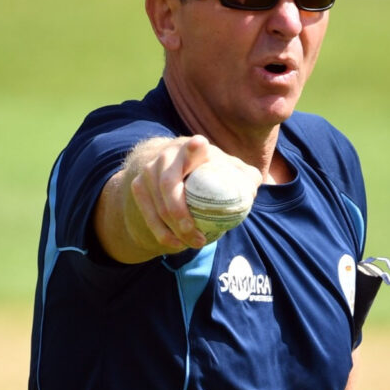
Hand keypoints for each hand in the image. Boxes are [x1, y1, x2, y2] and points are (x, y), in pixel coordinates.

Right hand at [119, 135, 259, 258]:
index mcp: (193, 149)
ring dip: (172, 230)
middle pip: (168, 185)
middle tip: (198, 237)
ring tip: (193, 244)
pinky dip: (161, 232)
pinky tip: (177, 245)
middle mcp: (166, 156)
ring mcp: (148, 171)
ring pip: (156, 205)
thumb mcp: (227, 167)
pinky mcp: (138, 187)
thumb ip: (244, 176)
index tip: (201, 145)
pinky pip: (147, 214)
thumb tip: (251, 190)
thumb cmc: (207, 168)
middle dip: (180, 213)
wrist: (169, 165)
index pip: (193, 146)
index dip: (194, 148)